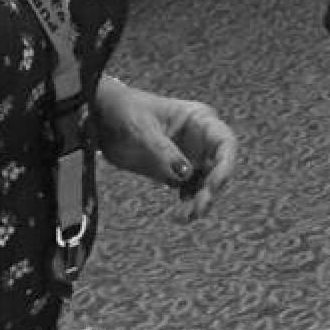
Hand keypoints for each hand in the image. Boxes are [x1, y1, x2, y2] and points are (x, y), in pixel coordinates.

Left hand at [94, 78, 239, 221]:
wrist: (104, 117)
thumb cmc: (125, 111)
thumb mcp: (142, 128)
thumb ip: (163, 150)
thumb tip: (185, 174)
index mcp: (199, 120)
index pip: (225, 143)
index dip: (225, 166)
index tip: (213, 186)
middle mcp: (200, 140)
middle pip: (218, 168)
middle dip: (211, 190)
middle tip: (197, 209)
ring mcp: (190, 156)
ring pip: (206, 183)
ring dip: (200, 201)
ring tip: (183, 218)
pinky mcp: (175, 171)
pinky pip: (189, 190)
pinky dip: (187, 204)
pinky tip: (179, 214)